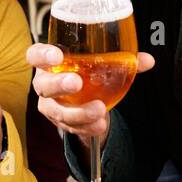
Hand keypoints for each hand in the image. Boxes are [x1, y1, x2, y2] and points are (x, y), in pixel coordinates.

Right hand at [27, 43, 153, 142]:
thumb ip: (123, 60)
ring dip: (77, 112)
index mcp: (50, 61)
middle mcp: (44, 82)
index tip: (57, 55)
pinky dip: (86, 127)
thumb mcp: (101, 63)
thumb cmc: (86, 72)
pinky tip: (100, 125)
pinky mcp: (59, 121)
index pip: (35, 55)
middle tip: (76, 83)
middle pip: (43, 85)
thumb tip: (147, 60)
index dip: (42, 55)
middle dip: (58, 85)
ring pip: (56, 110)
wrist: (84, 96)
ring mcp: (49, 104)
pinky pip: (69, 127)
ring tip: (98, 110)